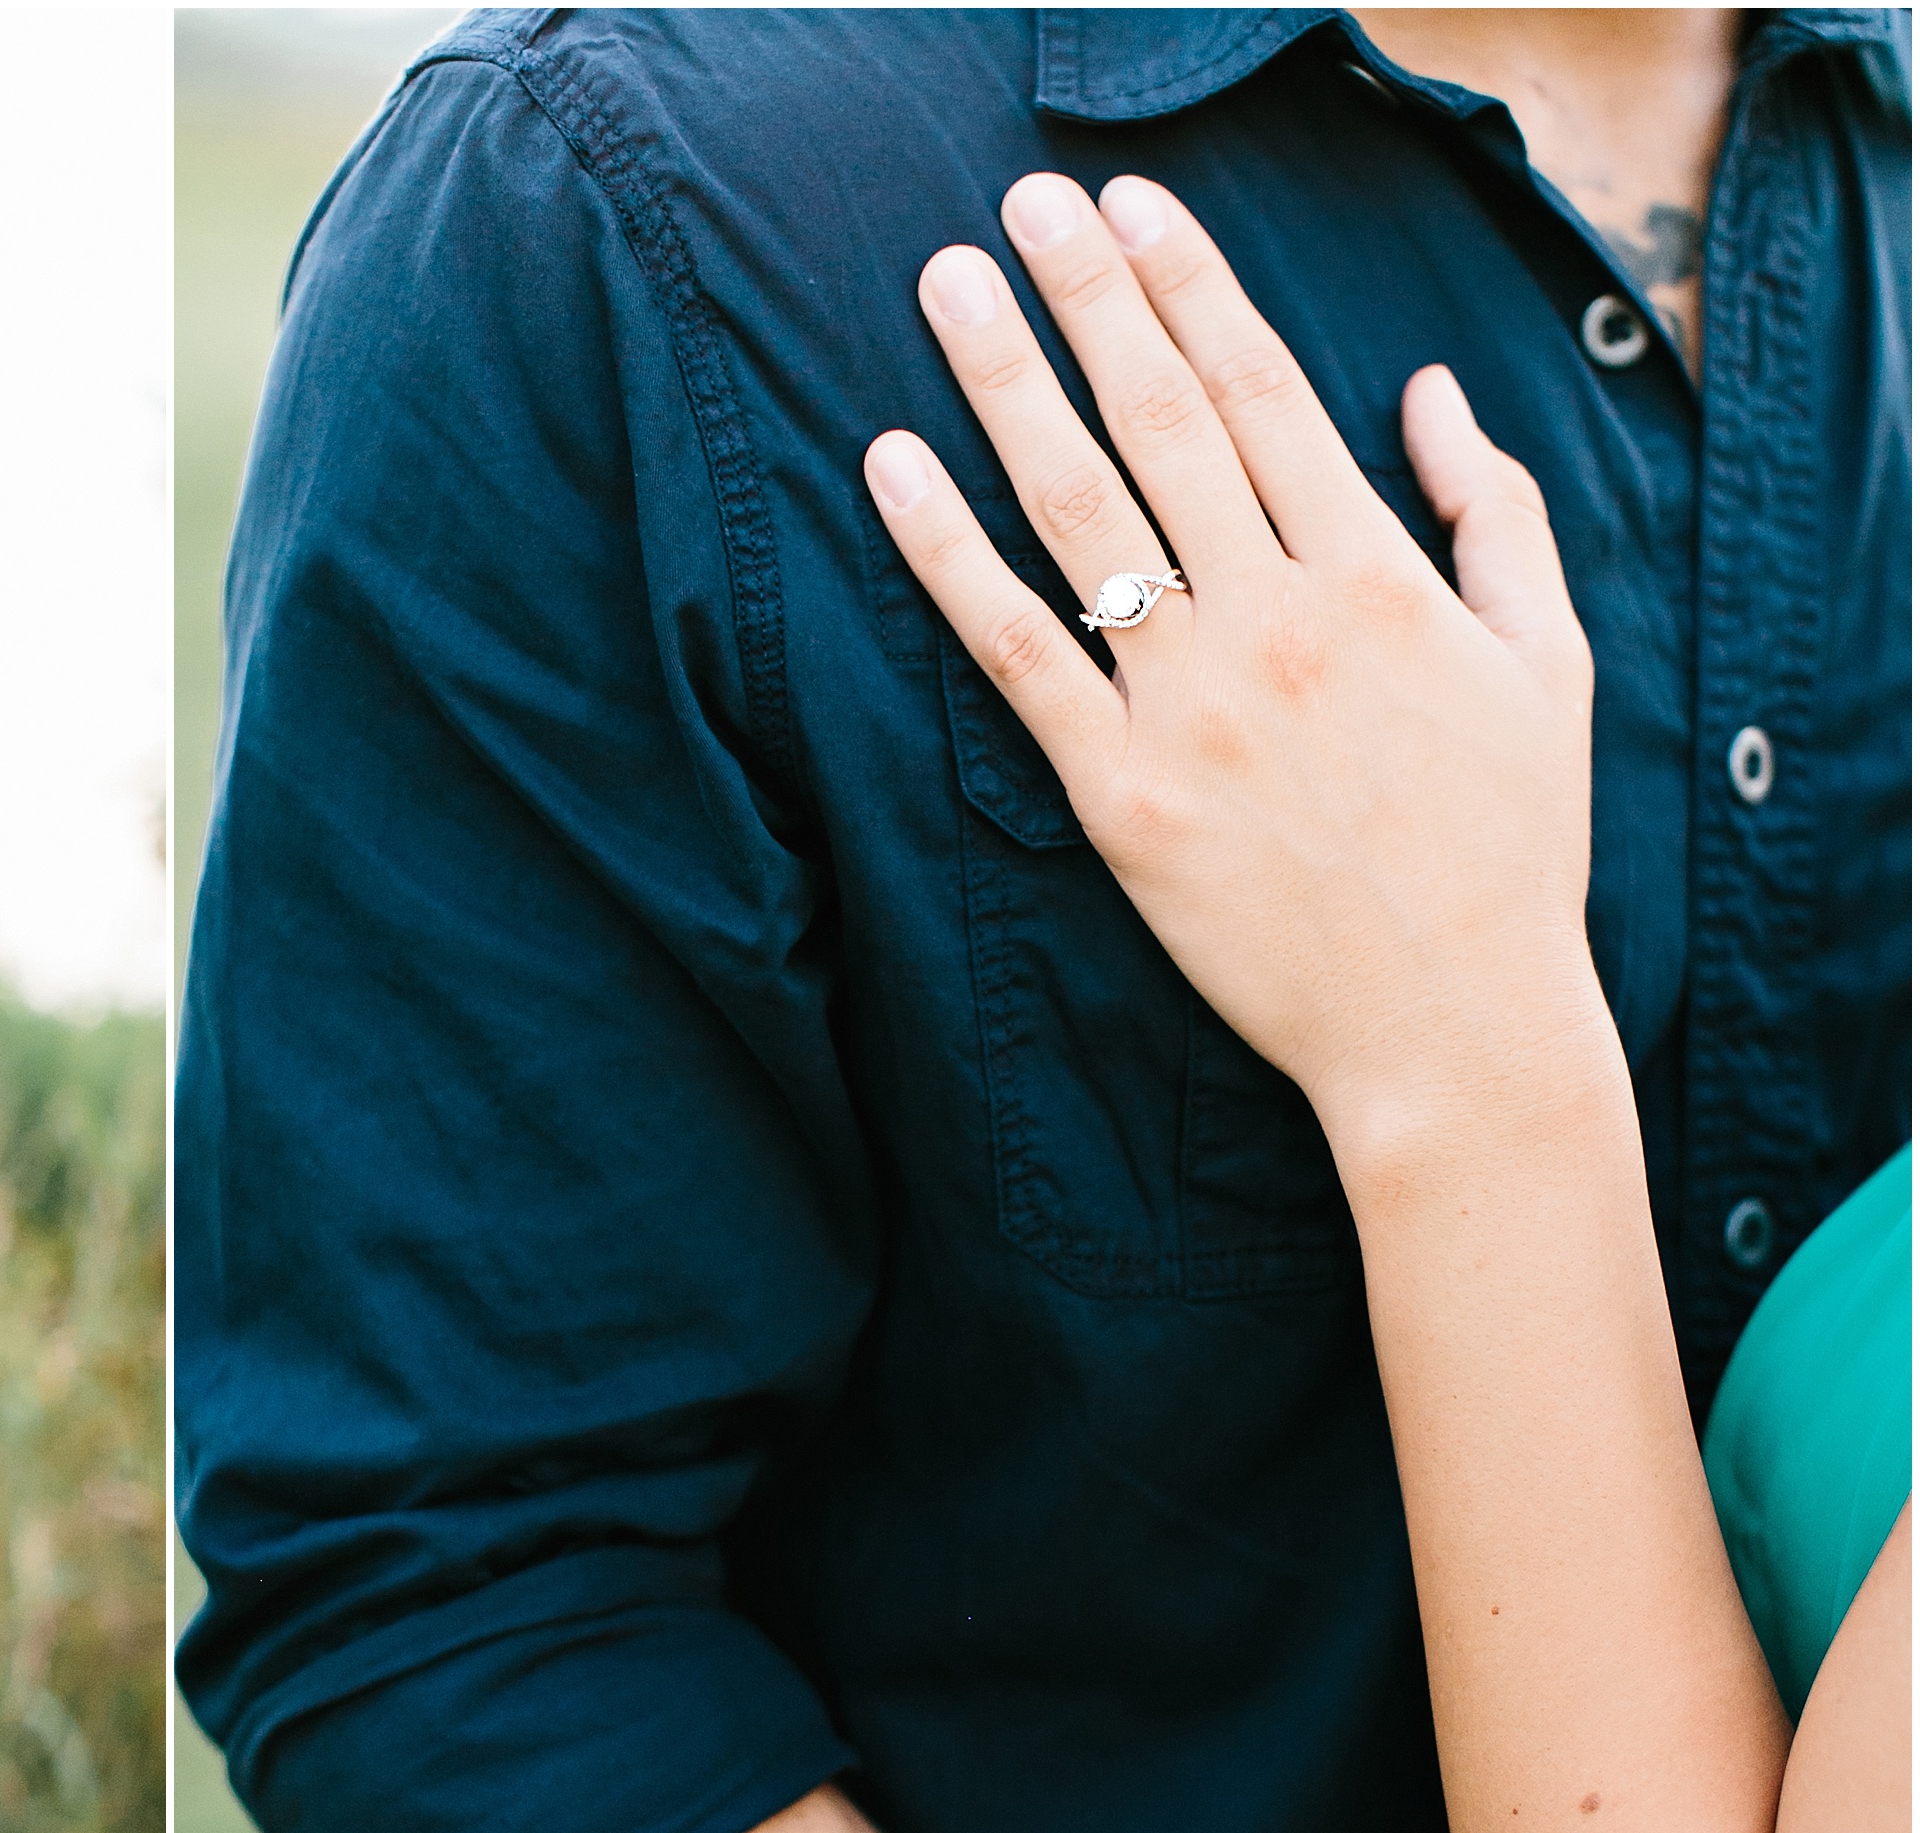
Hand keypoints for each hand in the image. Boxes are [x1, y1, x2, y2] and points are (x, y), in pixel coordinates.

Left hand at [866, 171, 1606, 1170]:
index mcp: (1377, 577)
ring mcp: (1191, 708)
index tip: (1131, 211)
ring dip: (1004, 386)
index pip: (1262, 392)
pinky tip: (890, 468)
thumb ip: (1487, 513)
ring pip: (1076, 514)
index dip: (1187, 289)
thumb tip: (1424, 392)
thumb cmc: (1505, 847)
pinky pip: (1013, 654)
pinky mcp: (1118, 798)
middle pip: (1159, 424)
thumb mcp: (1544, 660)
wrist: (1449, 1025)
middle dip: (1085, 301)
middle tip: (1020, 204)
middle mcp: (1277, 623)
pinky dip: (946, 556)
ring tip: (946, 288)